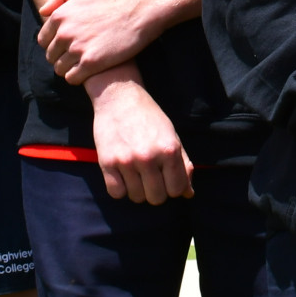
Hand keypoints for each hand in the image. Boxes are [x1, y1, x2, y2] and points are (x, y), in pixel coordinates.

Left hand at [36, 0, 155, 85]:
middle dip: (62, 57)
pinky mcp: (90, 63)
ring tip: (84, 64)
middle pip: (51, 56)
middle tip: (78, 56)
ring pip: (60, 69)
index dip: (55, 44)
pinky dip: (78, 77)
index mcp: (59, 16)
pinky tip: (89, 71)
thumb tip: (43, 11)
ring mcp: (76, 49)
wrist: (138, 13)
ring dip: (69, 69)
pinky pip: (72, 78)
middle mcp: (64, 33)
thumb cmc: (113, 1)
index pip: (44, 40)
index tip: (68, 45)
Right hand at [89, 67, 193, 203]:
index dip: (173, 188)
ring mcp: (127, 161)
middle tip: (150, 178)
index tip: (166, 180)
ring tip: (135, 174)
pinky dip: (120, 189)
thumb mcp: (172, 136)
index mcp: (169, 150)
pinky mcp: (107, 162)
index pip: (177, 189)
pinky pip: (116, 193)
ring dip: (137, 190)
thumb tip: (188, 194)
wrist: (119, 98)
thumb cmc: (149, 118)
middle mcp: (149, 157)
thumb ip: (183, 165)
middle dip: (156, 192)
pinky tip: (122, 176)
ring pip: (137, 197)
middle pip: (157, 198)